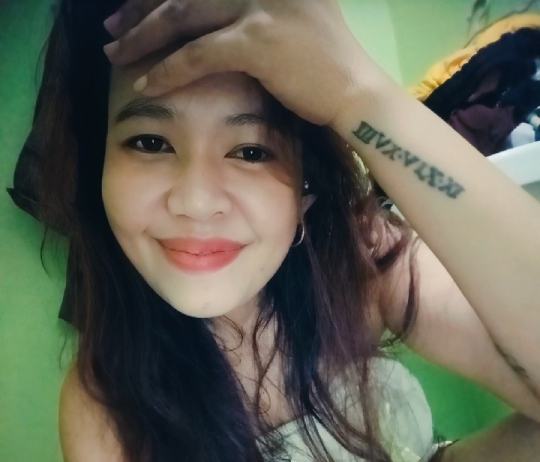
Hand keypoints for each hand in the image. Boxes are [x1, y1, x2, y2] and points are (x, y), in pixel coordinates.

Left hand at [105, 0, 388, 127]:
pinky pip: (200, 54)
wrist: (356, 95)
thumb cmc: (326, 70)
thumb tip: (222, 27)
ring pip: (184, 16)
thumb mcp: (294, 24)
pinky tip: (146, 83)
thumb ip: (259, 15)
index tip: (133, 9)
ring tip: (115, 52)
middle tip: (113, 28)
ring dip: (144, 36)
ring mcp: (261, 6)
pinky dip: (170, 70)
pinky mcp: (258, 40)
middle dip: (142, 11)